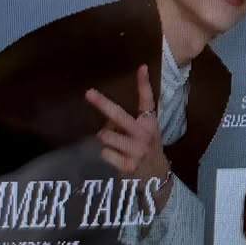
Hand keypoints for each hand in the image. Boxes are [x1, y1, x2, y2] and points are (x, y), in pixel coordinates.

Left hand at [85, 64, 169, 182]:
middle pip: (119, 115)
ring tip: (116, 142)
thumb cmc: (147, 147)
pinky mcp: (127, 165)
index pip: (147, 100)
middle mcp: (144, 134)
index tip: (142, 67)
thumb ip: (130, 121)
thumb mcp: (146, 130)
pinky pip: (105, 153)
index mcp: (150, 122)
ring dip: (106, 137)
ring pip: (106, 136)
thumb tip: (106, 115)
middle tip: (88, 93)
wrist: (157, 177)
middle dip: (102, 103)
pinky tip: (117, 156)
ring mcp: (136, 150)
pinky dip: (107, 153)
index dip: (144, 83)